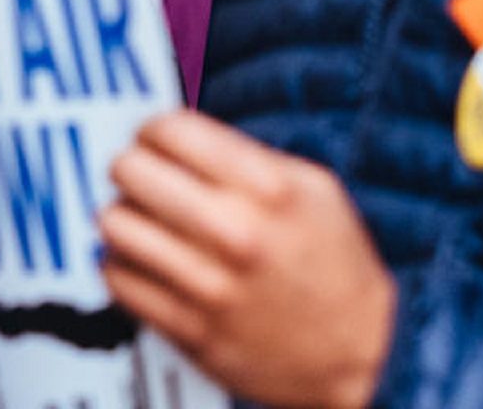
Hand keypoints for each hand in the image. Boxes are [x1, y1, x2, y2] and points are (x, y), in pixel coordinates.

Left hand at [99, 110, 394, 408]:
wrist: (367, 353)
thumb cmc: (335, 264)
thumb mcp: (313, 188)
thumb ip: (246, 156)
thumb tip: (176, 136)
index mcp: (269, 189)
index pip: (170, 130)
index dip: (154, 129)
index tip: (155, 138)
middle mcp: (236, 234)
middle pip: (130, 170)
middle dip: (131, 165)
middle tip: (141, 175)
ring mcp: (210, 287)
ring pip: (115, 225)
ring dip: (122, 216)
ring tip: (140, 220)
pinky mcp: (191, 331)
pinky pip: (120, 281)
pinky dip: (123, 265)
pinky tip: (145, 262)